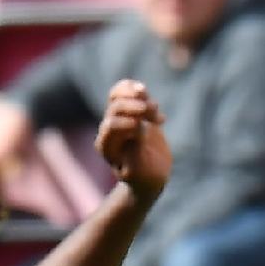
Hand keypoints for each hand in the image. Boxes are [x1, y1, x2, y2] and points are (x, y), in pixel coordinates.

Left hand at [96, 79, 170, 199]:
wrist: (152, 174)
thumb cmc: (146, 177)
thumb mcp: (143, 172)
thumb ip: (136, 151)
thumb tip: (137, 127)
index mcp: (106, 147)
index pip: (111, 126)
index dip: (126, 123)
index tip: (143, 127)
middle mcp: (108, 131)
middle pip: (116, 108)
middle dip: (136, 108)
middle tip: (157, 117)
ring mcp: (117, 118)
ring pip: (118, 95)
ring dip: (139, 97)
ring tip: (156, 109)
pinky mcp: (128, 109)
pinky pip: (124, 89)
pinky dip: (135, 89)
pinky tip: (145, 93)